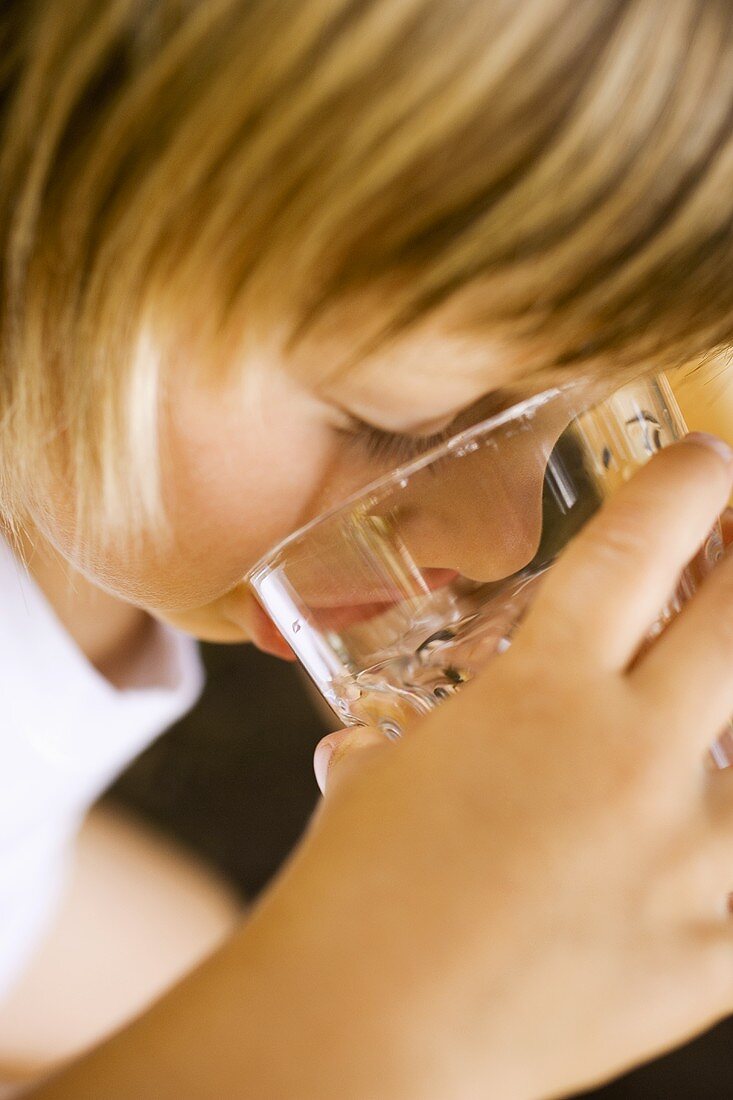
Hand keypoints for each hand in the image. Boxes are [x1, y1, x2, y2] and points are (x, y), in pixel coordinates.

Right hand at [288, 432, 732, 1098]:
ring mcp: (690, 857)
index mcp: (540, 697)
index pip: (635, 550)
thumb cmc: (354, 896)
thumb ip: (434, 733)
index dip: (685, 487)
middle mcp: (631, 755)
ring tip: (721, 697)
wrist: (361, 1037)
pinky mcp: (717, 952)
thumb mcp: (392, 772)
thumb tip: (423, 732)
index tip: (709, 461)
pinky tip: (717, 826)